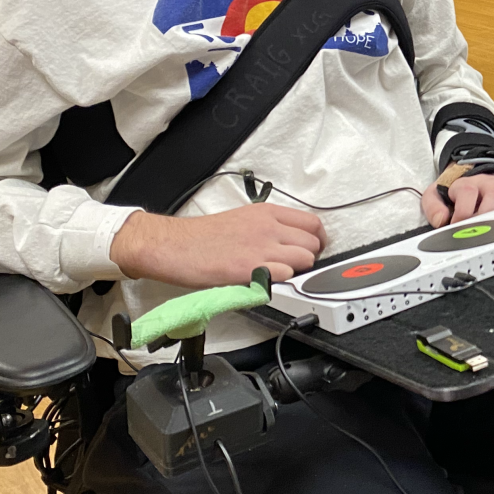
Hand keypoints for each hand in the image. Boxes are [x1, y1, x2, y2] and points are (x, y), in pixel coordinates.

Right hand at [110, 203, 328, 286]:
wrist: (175, 245)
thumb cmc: (203, 235)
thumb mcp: (243, 218)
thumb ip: (269, 226)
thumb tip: (290, 240)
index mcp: (267, 212)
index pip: (312, 223)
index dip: (317, 240)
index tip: (313, 249)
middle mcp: (269, 227)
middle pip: (313, 242)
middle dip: (310, 257)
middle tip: (296, 266)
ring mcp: (261, 247)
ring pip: (305, 259)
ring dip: (298, 270)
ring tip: (279, 274)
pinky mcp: (250, 268)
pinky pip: (285, 275)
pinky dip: (281, 281)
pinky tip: (267, 281)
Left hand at [422, 174, 493, 227]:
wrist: (472, 177)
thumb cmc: (455, 192)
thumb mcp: (435, 195)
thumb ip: (433, 207)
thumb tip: (442, 221)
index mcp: (467, 183)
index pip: (467, 191)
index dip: (462, 212)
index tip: (457, 227)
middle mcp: (488, 185)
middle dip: (485, 216)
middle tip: (476, 234)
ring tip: (492, 237)